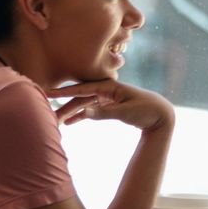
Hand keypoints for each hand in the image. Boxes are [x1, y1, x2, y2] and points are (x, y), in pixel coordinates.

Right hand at [48, 80, 174, 134]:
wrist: (161, 114)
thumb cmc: (145, 110)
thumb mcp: (125, 112)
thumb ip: (103, 113)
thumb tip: (83, 112)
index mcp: (109, 86)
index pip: (82, 88)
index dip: (64, 92)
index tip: (48, 92)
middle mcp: (106, 89)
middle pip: (80, 97)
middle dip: (64, 105)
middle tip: (46, 111)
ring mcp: (107, 97)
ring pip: (84, 104)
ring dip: (71, 112)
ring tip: (56, 121)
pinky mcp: (110, 105)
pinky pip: (91, 109)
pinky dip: (81, 115)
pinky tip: (71, 122)